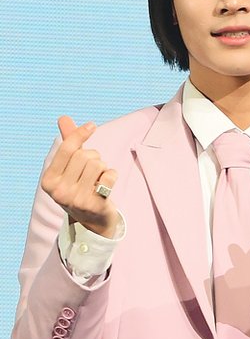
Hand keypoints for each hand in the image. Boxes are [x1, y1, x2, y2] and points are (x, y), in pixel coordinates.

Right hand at [41, 116, 119, 237]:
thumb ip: (68, 143)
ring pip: (98, 164)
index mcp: (48, 180)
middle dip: (93, 157)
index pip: (67, 148)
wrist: (93, 221)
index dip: (80, 134)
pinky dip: (111, 176)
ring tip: (98, 179)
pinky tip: (106, 186)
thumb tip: (63, 118)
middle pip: (84, 155)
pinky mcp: (94, 204)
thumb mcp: (70, 168)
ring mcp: (76, 199)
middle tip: (92, 171)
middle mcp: (59, 191)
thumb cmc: (80, 188)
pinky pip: (109, 176)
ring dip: (103, 167)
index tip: (92, 125)